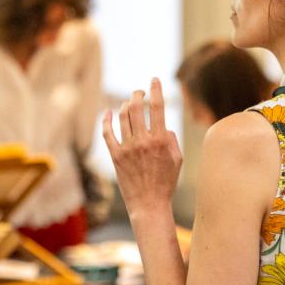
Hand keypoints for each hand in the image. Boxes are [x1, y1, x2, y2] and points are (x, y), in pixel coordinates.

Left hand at [102, 78, 181, 215]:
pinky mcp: (115, 156)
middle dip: (137, 94)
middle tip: (139, 92)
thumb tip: (162, 126)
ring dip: (124, 105)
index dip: (155, 90)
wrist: (149, 204)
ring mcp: (127, 148)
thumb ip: (171, 139)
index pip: (157, 108)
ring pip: (122, 117)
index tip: (154, 80)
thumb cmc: (166, 182)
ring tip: (128, 102)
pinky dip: (106, 120)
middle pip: (136, 107)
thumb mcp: (177, 159)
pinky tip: (107, 112)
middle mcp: (142, 141)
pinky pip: (107, 133)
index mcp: (160, 140)